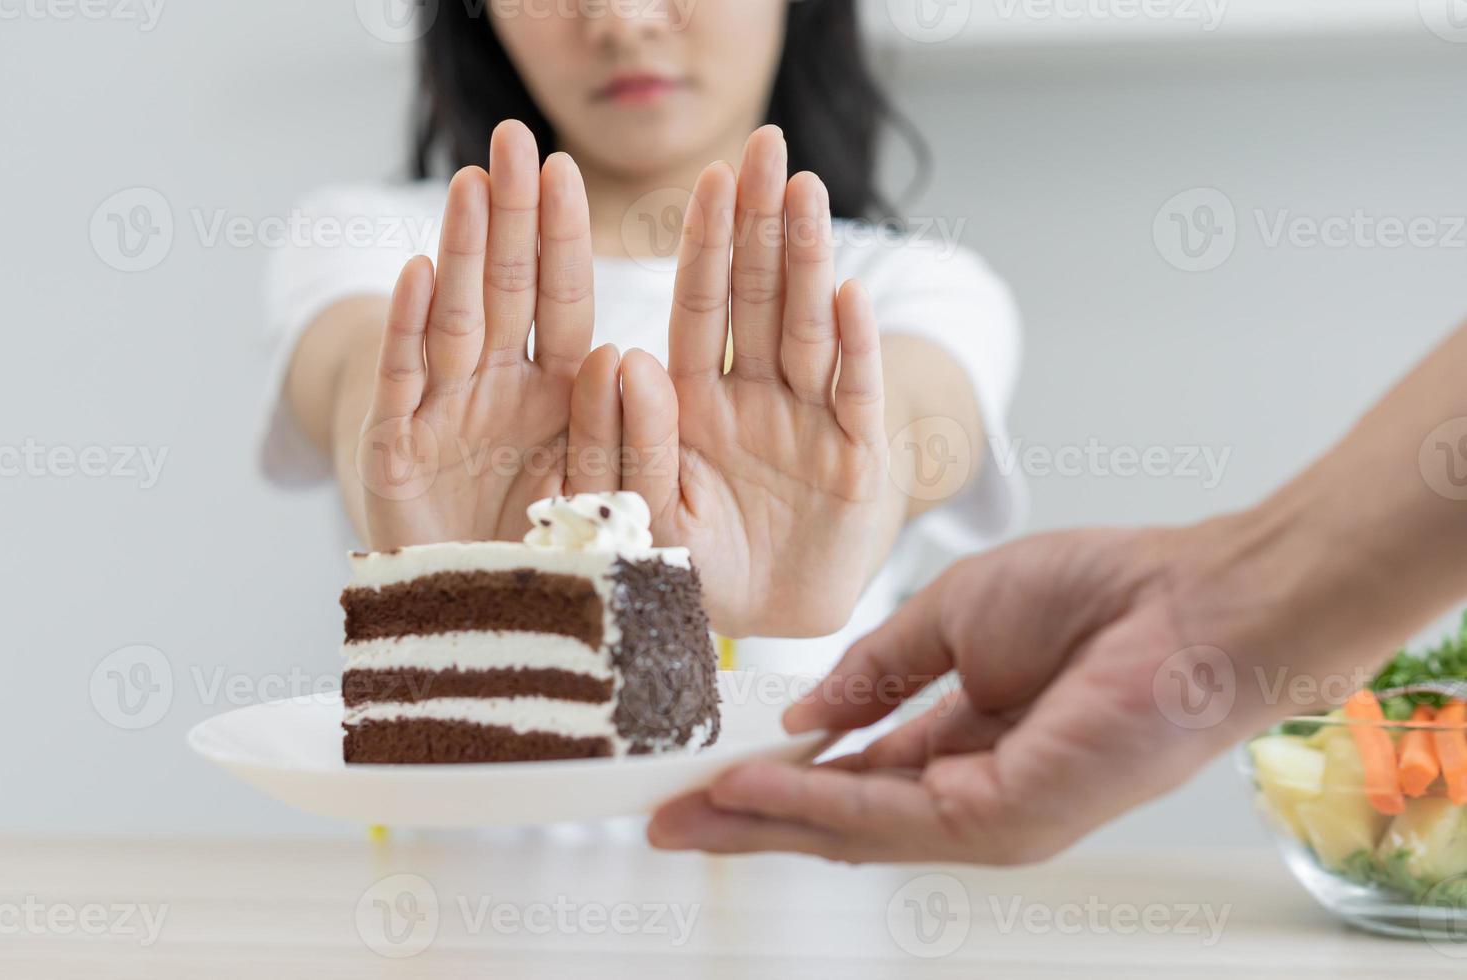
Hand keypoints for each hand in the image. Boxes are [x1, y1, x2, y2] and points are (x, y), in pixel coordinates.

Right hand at [357, 122, 619, 548]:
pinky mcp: (396, 451)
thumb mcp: (601, 496)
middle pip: (507, 290)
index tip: (565, 170)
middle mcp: (500, 390)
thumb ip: (618, 436)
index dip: (560, 238)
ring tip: (471, 186)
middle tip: (513, 140)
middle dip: (511, 217)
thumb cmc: (549, 551)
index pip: (562, 301)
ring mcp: (444, 413)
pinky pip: (406, 383)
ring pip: (455, 319)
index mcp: (559, 394)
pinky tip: (416, 273)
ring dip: (460, 254)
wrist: (477, 614)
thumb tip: (623, 353)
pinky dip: (410, 333)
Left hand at [617, 127, 892, 636]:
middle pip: (758, 299)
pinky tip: (849, 296)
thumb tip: (622, 357)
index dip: (707, 245)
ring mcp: (808, 421)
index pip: (700, 309)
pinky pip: (853, 395)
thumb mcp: (645, 513)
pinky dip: (854, 350)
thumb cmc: (699, 563)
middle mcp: (754, 397)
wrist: (774, 614)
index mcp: (694, 402)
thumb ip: (631, 444)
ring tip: (804, 193)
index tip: (708, 179)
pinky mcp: (856, 458)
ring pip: (806, 329)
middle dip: (760, 225)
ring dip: (807, 262)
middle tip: (765, 146)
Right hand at [648, 524, 1276, 862]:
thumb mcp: (951, 617)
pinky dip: (813, 803)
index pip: (853, 773)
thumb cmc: (1099, 596)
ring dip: (763, 818)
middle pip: (839, 817)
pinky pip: (888, 817)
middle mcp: (973, 791)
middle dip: (750, 818)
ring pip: (851, 829)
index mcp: (964, 739)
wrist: (1190, 601)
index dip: (777, 774)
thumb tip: (807, 711)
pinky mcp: (1007, 821)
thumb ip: (877, 669)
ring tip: (687, 811)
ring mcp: (990, 816)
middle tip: (669, 818)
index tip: (709, 771)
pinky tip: (753, 790)